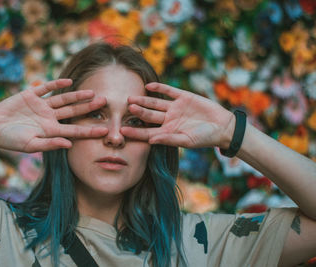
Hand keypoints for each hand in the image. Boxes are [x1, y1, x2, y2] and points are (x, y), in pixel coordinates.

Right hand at [0, 79, 107, 151]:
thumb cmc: (11, 140)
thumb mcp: (30, 145)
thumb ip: (50, 144)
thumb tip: (69, 143)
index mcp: (51, 131)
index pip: (75, 130)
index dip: (89, 130)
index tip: (105, 130)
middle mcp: (50, 117)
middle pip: (73, 111)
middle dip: (89, 108)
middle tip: (106, 102)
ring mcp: (42, 106)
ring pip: (64, 99)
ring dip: (77, 95)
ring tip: (92, 92)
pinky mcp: (31, 95)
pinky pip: (47, 88)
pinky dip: (57, 85)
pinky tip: (68, 82)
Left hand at [120, 82, 234, 148]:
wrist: (222, 126)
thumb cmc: (205, 138)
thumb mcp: (186, 141)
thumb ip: (168, 139)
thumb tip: (151, 141)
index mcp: (167, 132)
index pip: (147, 132)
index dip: (135, 131)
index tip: (122, 130)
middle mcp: (168, 119)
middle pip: (148, 115)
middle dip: (137, 112)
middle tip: (125, 108)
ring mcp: (174, 107)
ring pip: (155, 103)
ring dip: (144, 100)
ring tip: (131, 98)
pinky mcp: (183, 97)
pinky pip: (169, 91)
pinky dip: (159, 88)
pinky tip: (149, 86)